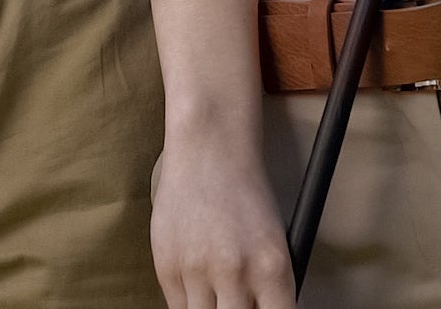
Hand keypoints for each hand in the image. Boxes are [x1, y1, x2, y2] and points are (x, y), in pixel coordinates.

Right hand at [151, 139, 296, 308]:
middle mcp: (235, 272)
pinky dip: (191, 304)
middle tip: (237, 302)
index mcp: (272, 267)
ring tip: (218, 293)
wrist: (208, 148)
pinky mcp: (166, 266)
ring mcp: (197, 270)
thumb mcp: (274, 242)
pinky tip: (199, 284)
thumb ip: (268, 289)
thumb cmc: (246, 193)